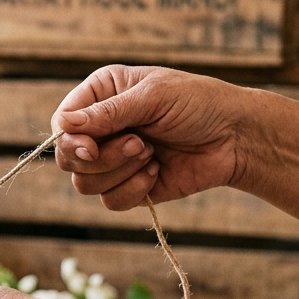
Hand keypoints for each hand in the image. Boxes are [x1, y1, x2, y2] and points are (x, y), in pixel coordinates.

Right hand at [51, 65, 249, 209]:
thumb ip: (107, 113)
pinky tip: (158, 171)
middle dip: (100, 158)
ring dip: (119, 172)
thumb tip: (64, 124)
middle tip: (139, 144)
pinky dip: (134, 189)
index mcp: (101, 96)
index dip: (69, 140)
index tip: (90, 147)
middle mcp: (102, 128)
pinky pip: (110, 202)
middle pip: (68, 158)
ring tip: (151, 153)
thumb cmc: (199, 103)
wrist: (237, 138)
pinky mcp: (129, 187)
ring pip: (85, 184)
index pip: (62, 122)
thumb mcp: (153, 97)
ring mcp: (113, 160)